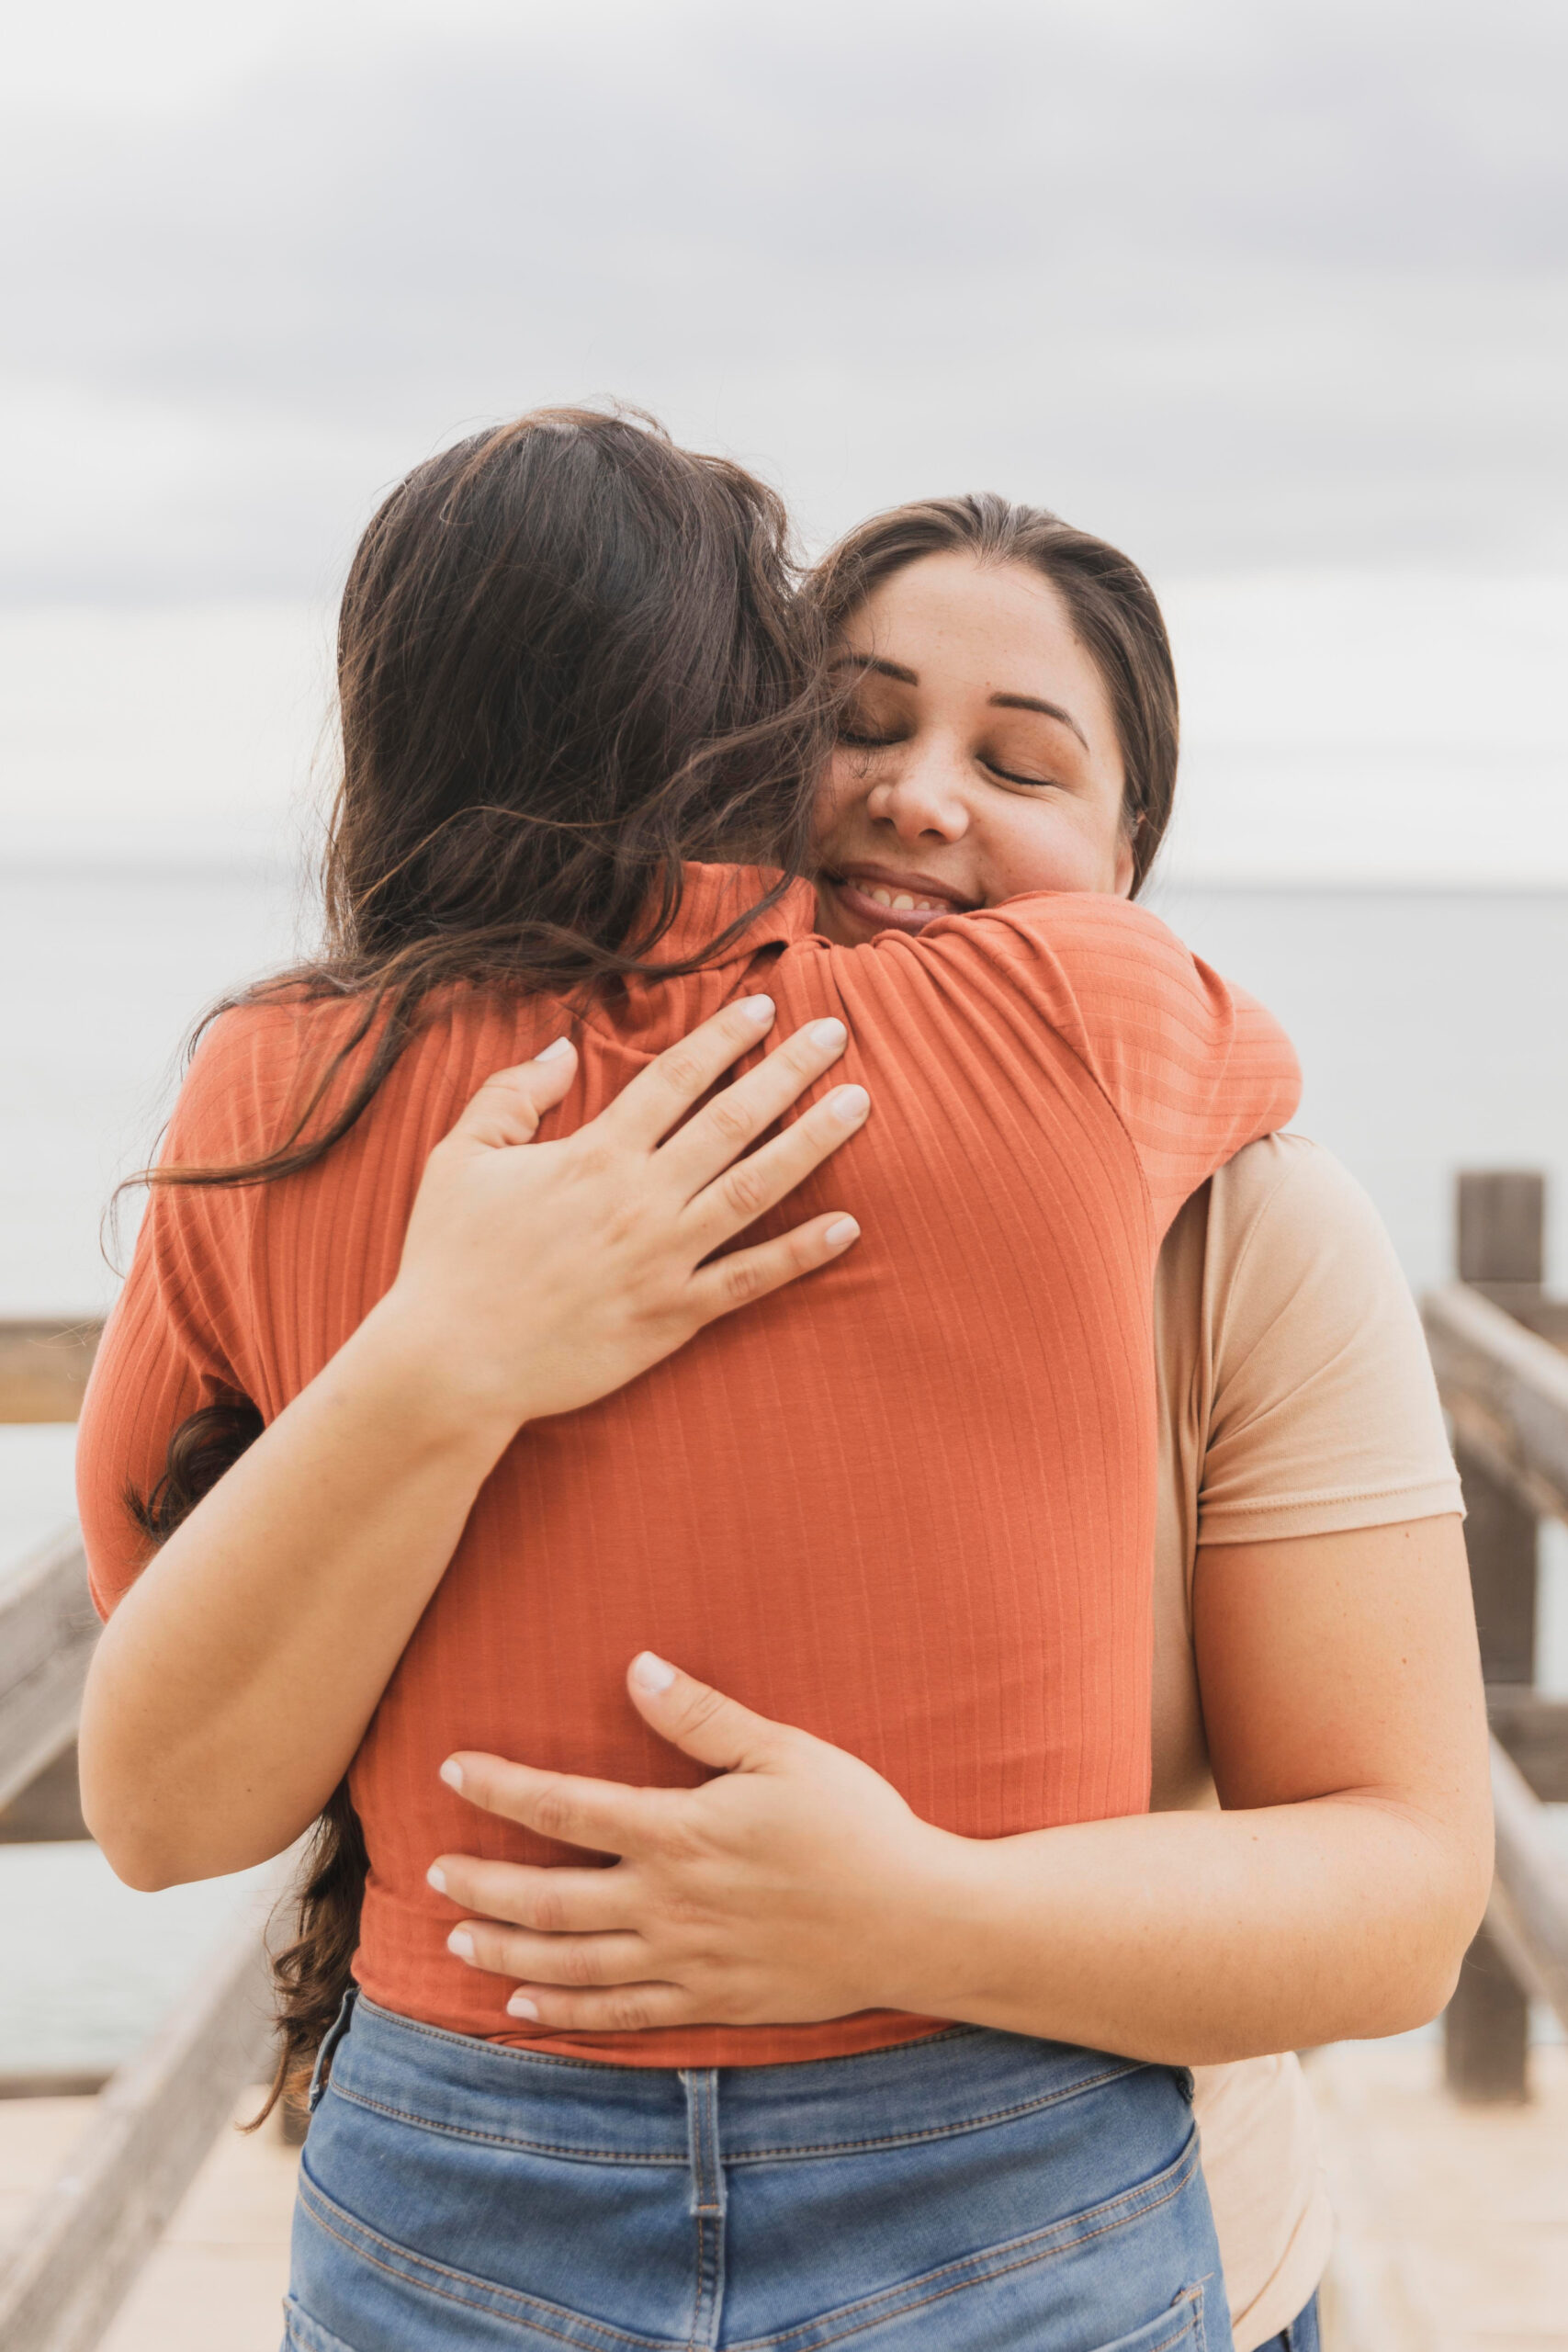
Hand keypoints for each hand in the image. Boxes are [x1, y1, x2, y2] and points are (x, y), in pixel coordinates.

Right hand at [375, 996, 868, 1433]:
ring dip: (813, 1143)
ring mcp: (664, 1258)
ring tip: (859, 1106)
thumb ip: (511, 1094)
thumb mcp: (460, 1158)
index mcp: (595, 1155)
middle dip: (789, 1071)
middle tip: (836, 1034)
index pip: (675, 1079)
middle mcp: (641, 1198)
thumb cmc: (450, 1259)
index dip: (724, 1038)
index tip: (765, 1008)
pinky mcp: (673, 1316)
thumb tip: (560, 1047)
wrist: (452, 1364)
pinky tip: (847, 1227)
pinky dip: (801, 1254)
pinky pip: (750, 1280)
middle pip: (732, 1120)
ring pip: (756, 1189)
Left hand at [428, 1656, 962, 2033]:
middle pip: (550, 1897)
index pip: (567, 1809)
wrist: (918, 1922)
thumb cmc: (857, 1825)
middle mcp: (669, 1903)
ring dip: (506, 1951)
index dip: (503, 1788)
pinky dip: (566, 2014)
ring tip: (456, 1938)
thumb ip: (705, 1717)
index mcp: (682, 1833)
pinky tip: (524, 2009)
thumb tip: (637, 1669)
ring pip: (571, 1963)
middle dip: (484, 1882)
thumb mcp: (786, 1752)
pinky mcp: (710, 2001)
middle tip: (433, 1870)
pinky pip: (621, 2014)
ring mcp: (686, 1961)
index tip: (452, 1770)